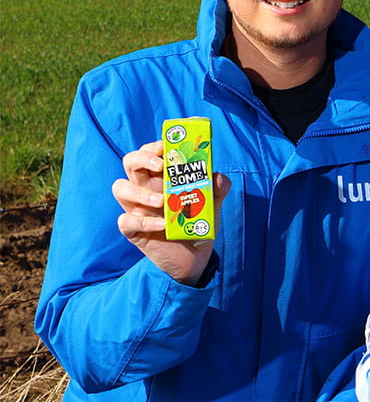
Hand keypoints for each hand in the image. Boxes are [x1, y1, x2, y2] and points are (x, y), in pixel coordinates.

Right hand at [113, 140, 230, 285]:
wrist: (194, 257)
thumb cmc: (198, 222)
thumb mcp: (213, 203)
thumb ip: (218, 188)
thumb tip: (217, 177)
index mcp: (162, 177)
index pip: (150, 152)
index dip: (154, 145)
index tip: (167, 145)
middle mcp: (146, 188)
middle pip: (130, 161)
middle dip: (142, 158)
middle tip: (161, 165)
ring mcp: (137, 208)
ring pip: (120, 188)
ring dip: (139, 191)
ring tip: (162, 200)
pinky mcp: (133, 230)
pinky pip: (125, 221)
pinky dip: (142, 221)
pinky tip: (162, 225)